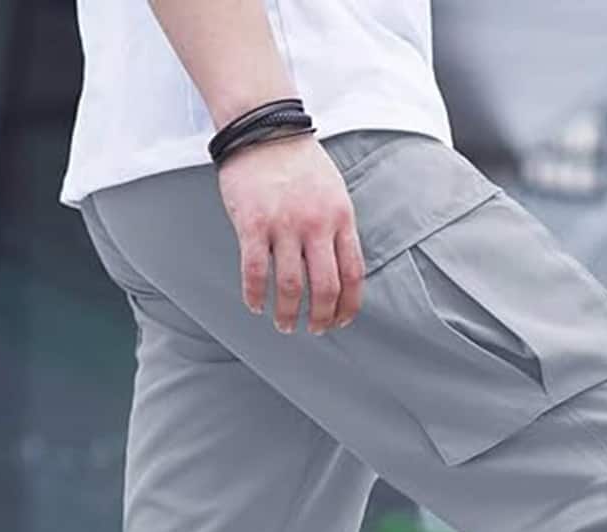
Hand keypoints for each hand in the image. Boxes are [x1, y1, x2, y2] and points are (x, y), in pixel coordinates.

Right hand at [217, 134, 365, 334]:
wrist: (263, 128)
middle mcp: (316, 224)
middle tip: (314, 329)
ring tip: (285, 325)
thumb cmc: (299, 163)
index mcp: (340, 218)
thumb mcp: (334, 192)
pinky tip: (256, 305)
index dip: (349, 305)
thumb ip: (337, 229)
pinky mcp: (253, 224)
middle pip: (326, 287)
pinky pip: (256, 271)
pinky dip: (256, 295)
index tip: (341, 321)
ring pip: (292, 286)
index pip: (353, 274)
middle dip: (322, 317)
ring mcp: (284, 225)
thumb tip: (341, 270)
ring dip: (288, 313)